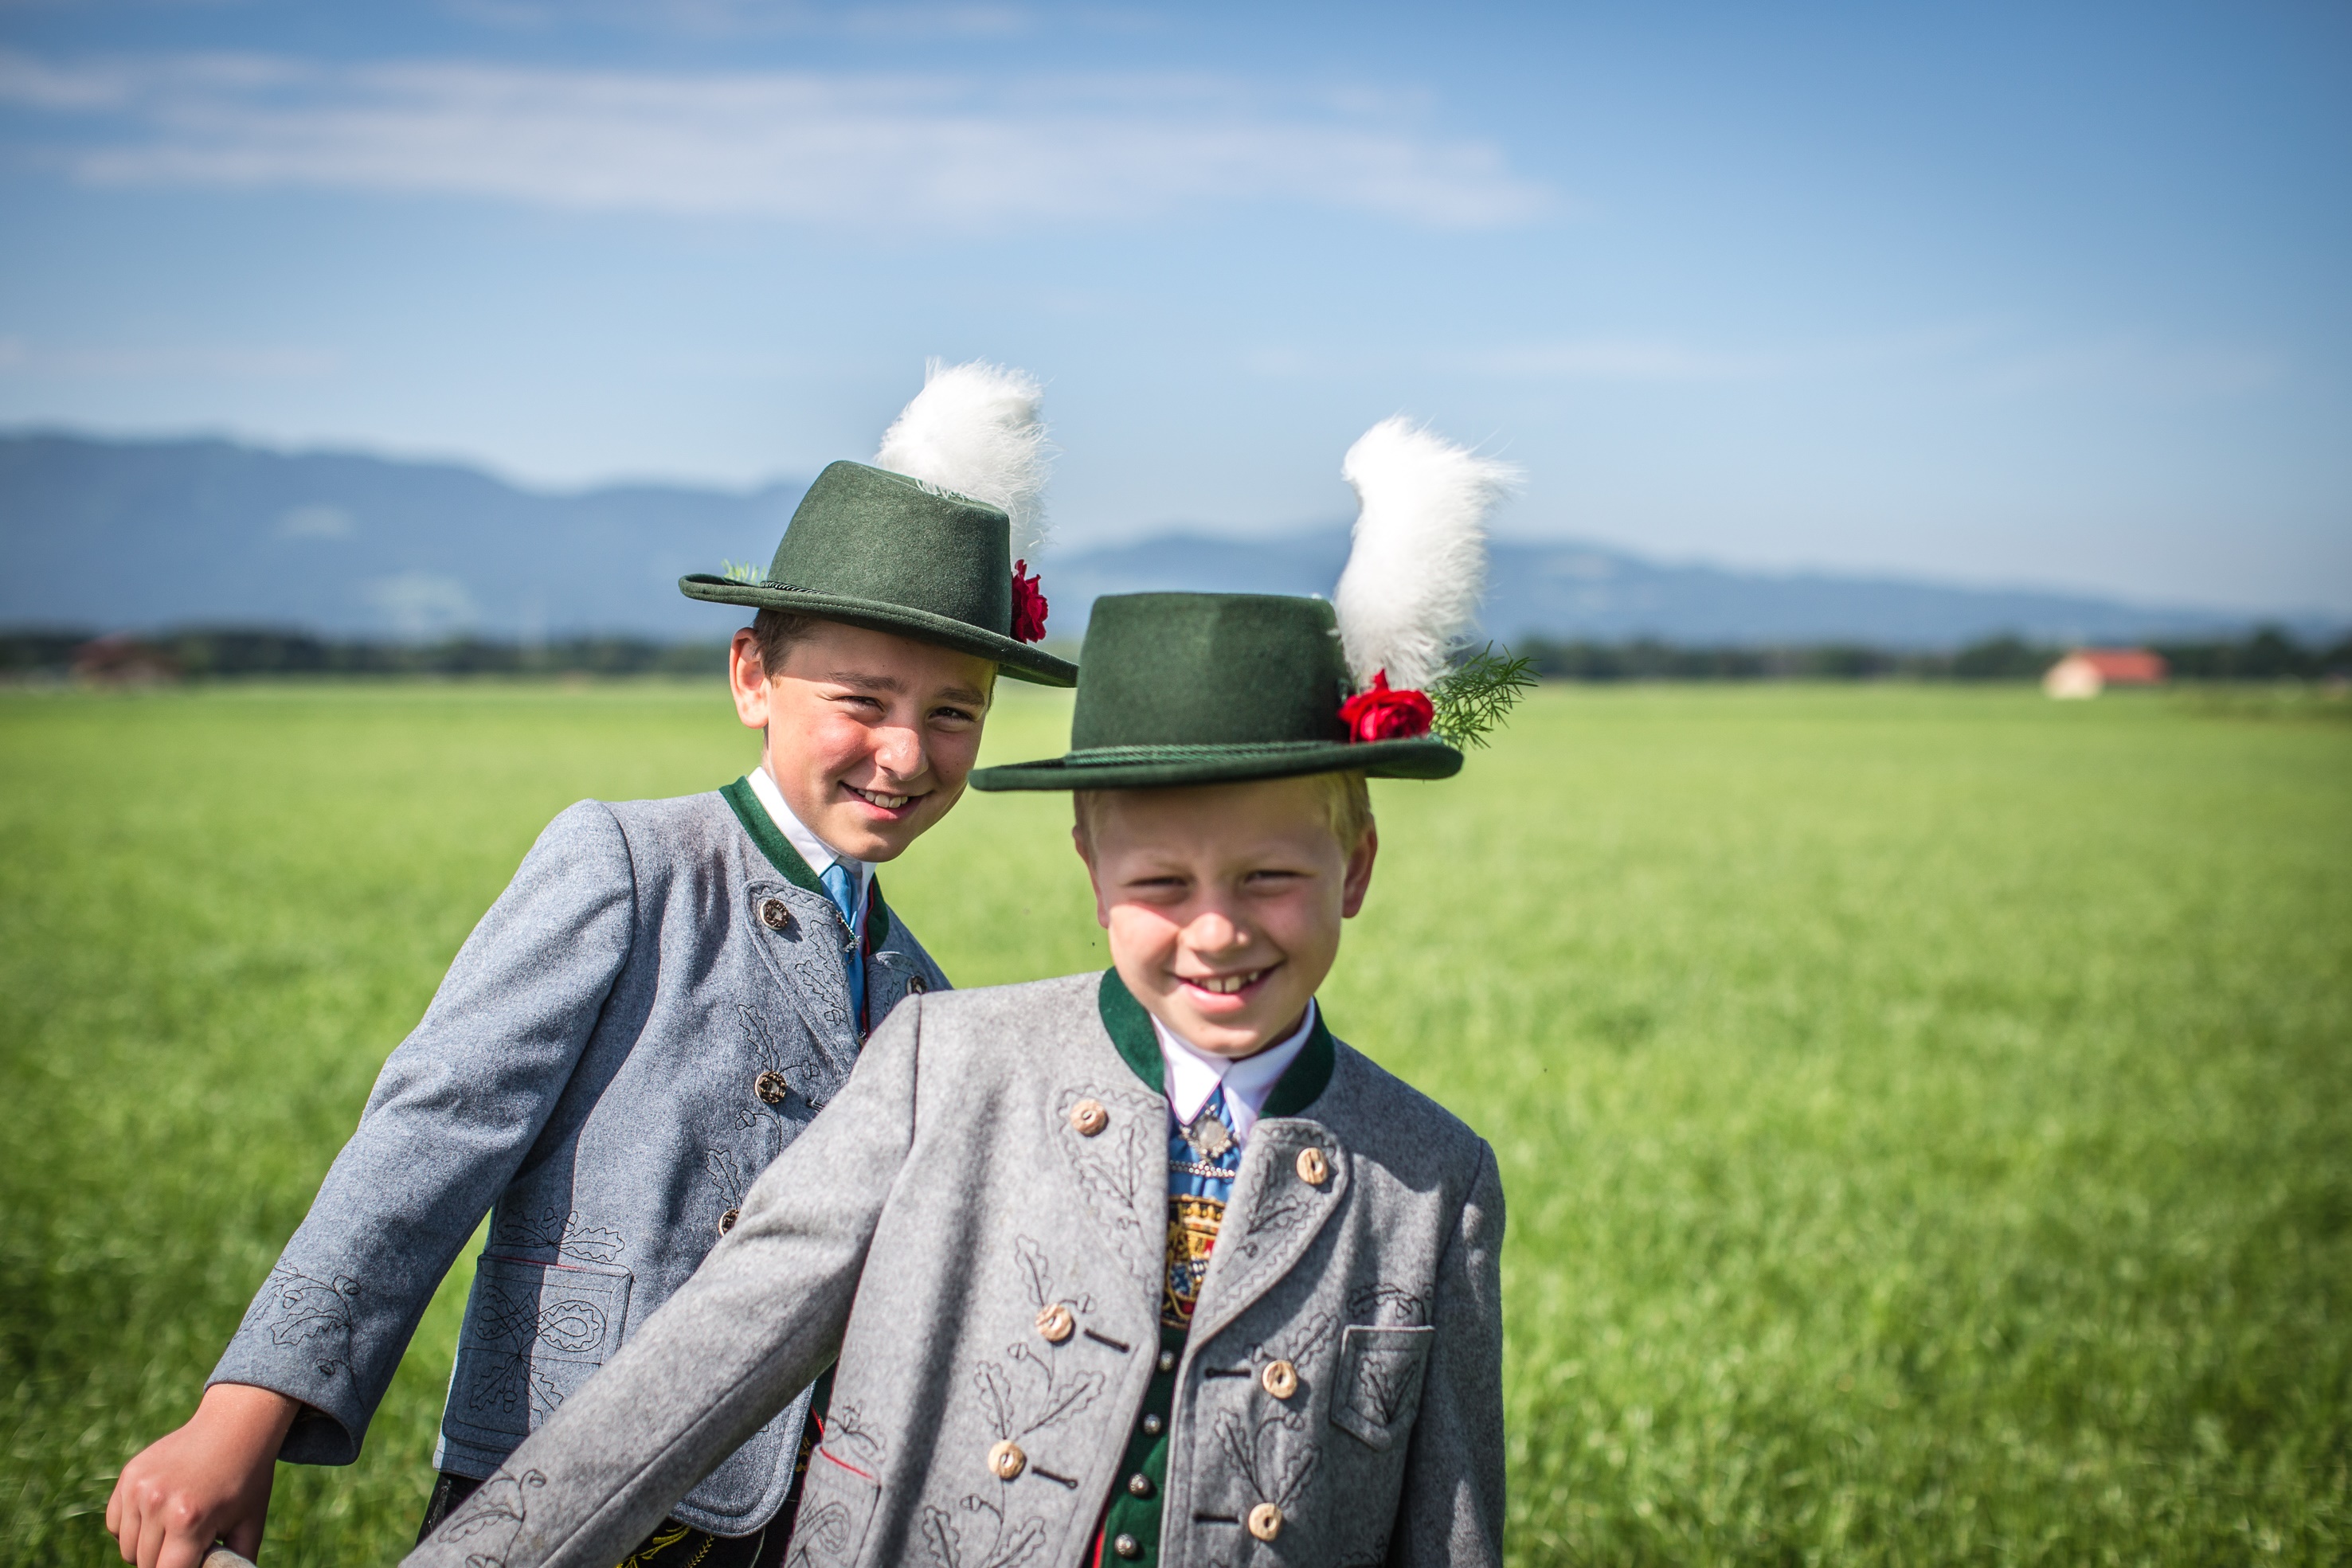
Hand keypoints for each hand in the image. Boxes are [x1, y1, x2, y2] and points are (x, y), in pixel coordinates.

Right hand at [107, 1383, 298, 1567]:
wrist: (235, 1427)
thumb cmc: (246, 1480)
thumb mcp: (250, 1525)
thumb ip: (234, 1564)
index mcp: (189, 1521)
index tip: (193, 1560)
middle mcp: (158, 1504)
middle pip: (145, 1564)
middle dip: (168, 1561)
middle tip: (192, 1542)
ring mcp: (139, 1489)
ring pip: (128, 1547)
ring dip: (148, 1546)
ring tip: (178, 1526)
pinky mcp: (128, 1476)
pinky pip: (116, 1523)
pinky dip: (132, 1527)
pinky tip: (159, 1512)